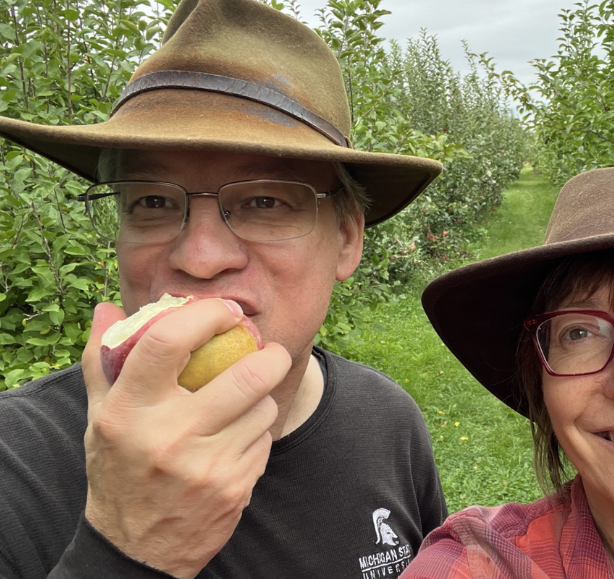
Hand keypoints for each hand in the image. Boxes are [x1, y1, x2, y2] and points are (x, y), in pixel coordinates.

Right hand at [81, 299, 290, 578]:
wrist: (136, 548)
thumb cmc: (120, 468)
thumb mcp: (101, 417)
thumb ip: (103, 361)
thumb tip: (108, 307)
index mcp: (128, 411)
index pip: (167, 341)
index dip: (206, 314)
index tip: (226, 311)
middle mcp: (167, 436)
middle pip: (245, 375)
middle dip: (270, 355)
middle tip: (268, 350)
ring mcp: (205, 465)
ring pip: (263, 407)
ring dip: (261, 398)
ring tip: (245, 401)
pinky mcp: (233, 488)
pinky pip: (264, 440)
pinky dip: (257, 433)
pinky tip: (236, 440)